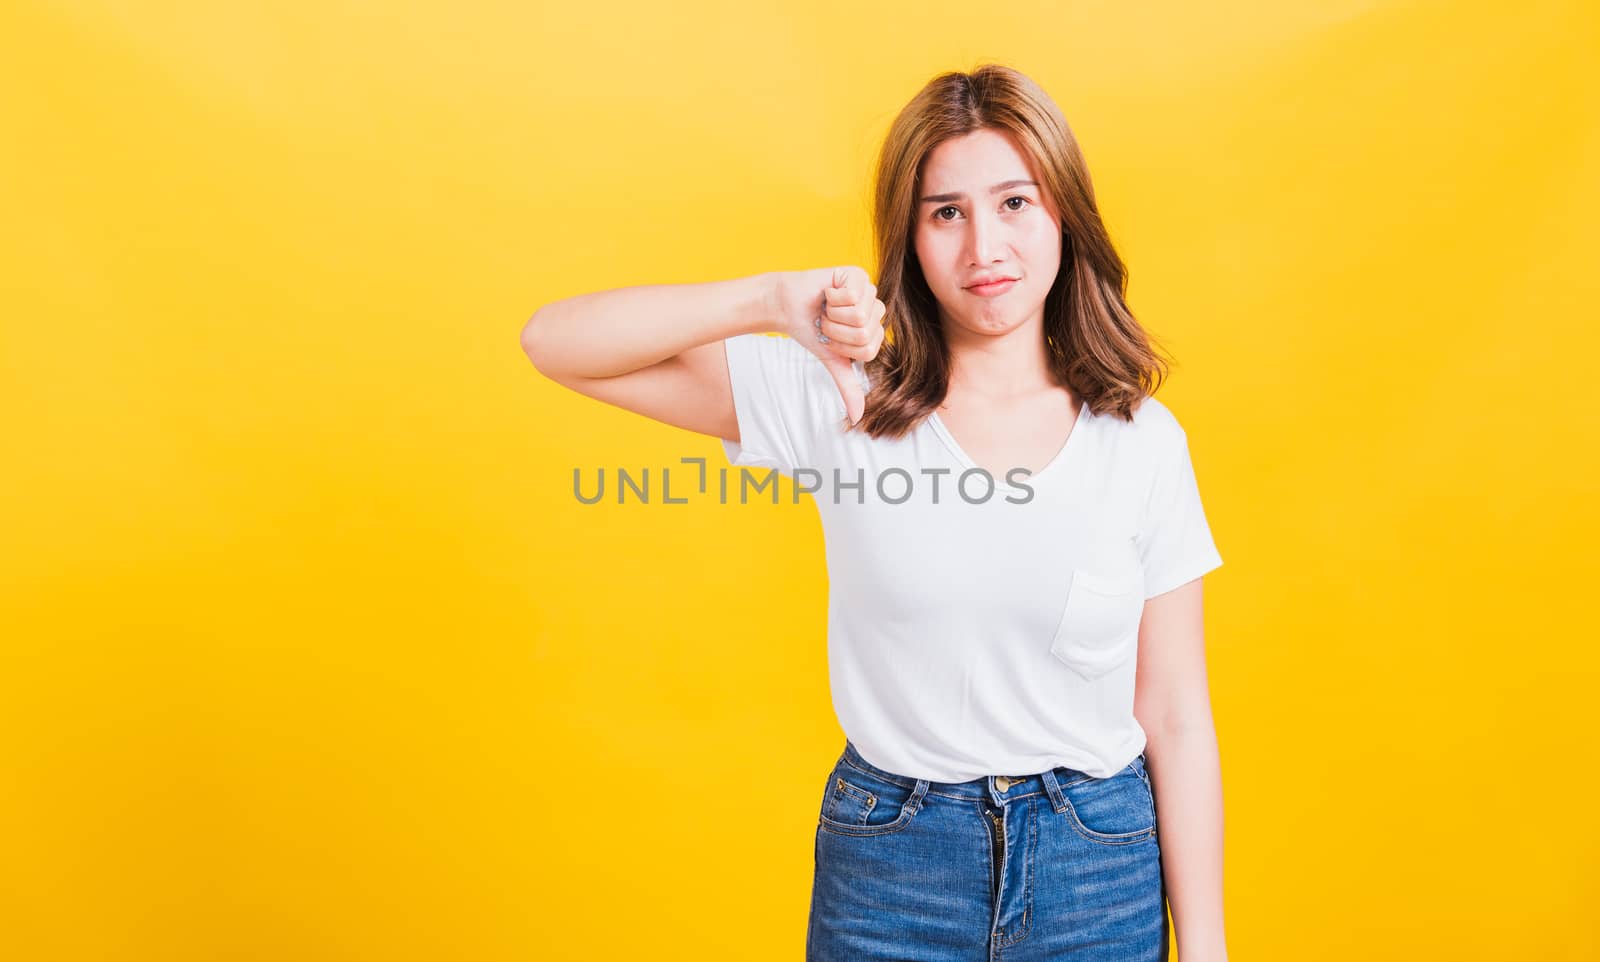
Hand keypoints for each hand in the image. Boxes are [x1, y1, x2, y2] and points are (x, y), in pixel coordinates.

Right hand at [768, 266, 885, 423]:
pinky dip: (832, 298)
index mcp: (874, 330)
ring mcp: (869, 290)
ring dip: (833, 316)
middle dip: (837, 333)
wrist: (787, 307)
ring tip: (826, 309)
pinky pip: (851, 296)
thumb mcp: (832, 361)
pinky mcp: (858, 274)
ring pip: (859, 315)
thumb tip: (857, 418)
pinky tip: (827, 293)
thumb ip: (848, 386)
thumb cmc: (810, 331)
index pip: (869, 350)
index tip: (831, 339)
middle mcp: (875, 309)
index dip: (844, 348)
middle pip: (865, 334)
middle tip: (826, 323)